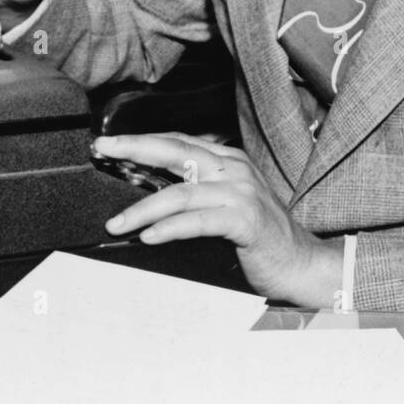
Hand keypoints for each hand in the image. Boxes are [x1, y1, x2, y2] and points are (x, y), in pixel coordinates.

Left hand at [94, 133, 343, 307]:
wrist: (301, 263)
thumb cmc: (259, 237)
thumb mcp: (225, 204)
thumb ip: (196, 191)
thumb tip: (147, 191)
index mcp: (228, 160)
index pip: (178, 141)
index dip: (142, 140)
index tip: (108, 142)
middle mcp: (234, 170)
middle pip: (176, 152)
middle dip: (135, 148)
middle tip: (102, 149)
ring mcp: (242, 194)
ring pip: (181, 192)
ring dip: (142, 208)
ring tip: (116, 223)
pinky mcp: (246, 221)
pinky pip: (199, 221)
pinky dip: (171, 228)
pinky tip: (149, 237)